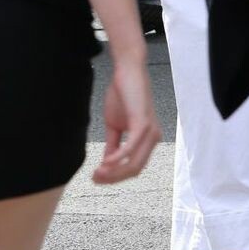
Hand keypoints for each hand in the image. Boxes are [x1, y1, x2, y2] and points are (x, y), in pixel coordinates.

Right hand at [93, 52, 160, 184]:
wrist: (127, 71)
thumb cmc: (123, 95)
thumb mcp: (114, 125)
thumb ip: (113, 144)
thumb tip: (107, 163)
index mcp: (148, 140)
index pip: (134, 167)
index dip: (115, 176)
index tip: (96, 178)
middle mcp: (154, 139)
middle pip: (135, 170)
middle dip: (114, 178)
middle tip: (95, 178)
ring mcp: (150, 132)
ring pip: (134, 163)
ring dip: (115, 172)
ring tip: (98, 173)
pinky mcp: (143, 123)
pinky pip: (131, 147)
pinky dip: (118, 157)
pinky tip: (105, 162)